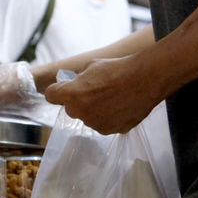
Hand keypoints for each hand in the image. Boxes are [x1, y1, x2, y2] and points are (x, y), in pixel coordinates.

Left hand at [44, 55, 162, 133]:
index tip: (64, 88)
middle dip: (78, 101)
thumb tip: (74, 83)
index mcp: (71, 94)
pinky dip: (108, 118)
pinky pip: (103, 124)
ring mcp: (96, 124)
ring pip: (88, 117)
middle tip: (95, 91)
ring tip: (111, 98)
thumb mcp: (91, 66)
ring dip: (94, 110)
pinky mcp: (111, 130)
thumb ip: (78, 79)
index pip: (51, 95)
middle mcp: (80, 112)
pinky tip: (120, 107)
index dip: (57, 91)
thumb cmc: (117, 69)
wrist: (145, 79)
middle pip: (71, 108)